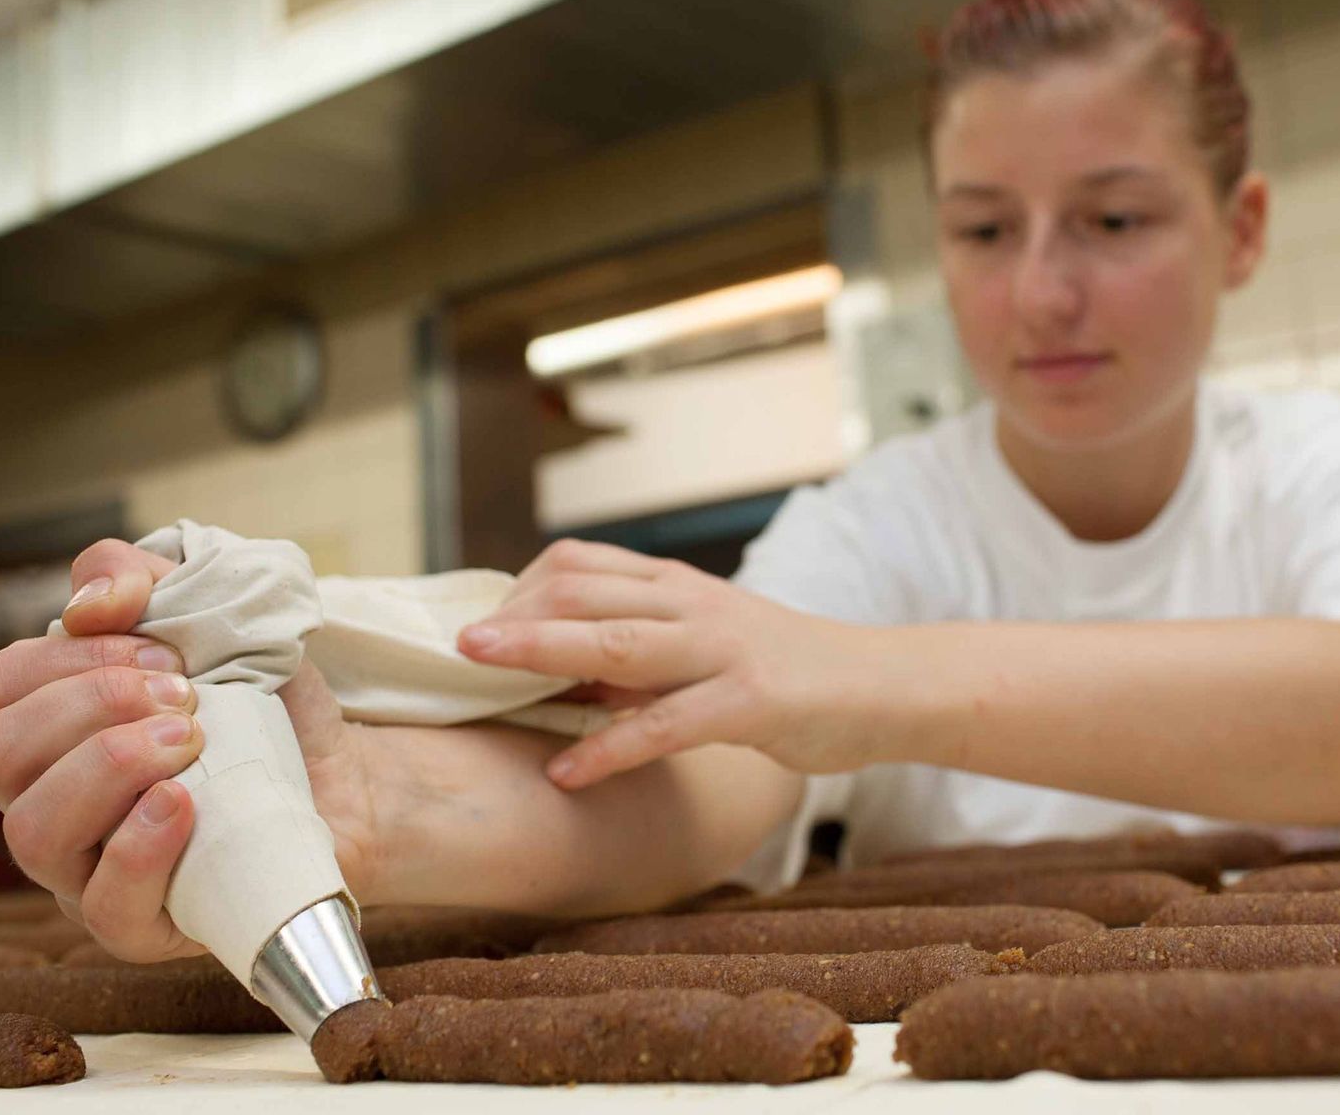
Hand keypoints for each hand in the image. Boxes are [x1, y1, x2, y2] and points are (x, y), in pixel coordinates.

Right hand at [0, 539, 381, 961]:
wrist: (348, 779)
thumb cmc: (267, 704)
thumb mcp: (219, 617)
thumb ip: (148, 580)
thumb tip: (89, 600)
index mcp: (54, 723)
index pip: (3, 684)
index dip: (72, 658)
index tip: (166, 654)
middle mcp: (53, 797)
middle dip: (90, 706)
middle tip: (185, 697)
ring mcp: (87, 869)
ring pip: (31, 833)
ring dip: (108, 769)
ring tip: (189, 743)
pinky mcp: (142, 926)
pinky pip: (102, 908)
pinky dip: (138, 850)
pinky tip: (185, 806)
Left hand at [457, 540, 887, 789]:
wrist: (883, 685)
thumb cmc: (787, 671)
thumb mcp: (704, 646)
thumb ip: (637, 655)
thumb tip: (557, 678)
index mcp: (678, 586)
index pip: (579, 566)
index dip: (520, 592)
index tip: (480, 631)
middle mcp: (692, 605)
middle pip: (584, 592)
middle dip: (513, 616)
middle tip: (455, 645)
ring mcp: (722, 649)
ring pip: (617, 643)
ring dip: (542, 654)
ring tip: (481, 674)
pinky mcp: (750, 701)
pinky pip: (667, 723)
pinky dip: (610, 747)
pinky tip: (568, 774)